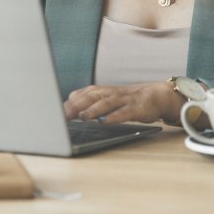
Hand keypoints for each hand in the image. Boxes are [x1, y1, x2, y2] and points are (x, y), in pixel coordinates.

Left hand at [64, 82, 184, 124]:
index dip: (70, 102)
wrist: (157, 95)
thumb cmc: (128, 99)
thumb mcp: (108, 98)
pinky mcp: (137, 108)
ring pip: (107, 103)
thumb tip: (67, 106)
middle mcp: (112, 93)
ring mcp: (125, 100)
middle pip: (92, 96)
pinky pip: (124, 112)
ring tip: (82, 117)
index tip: (56, 110)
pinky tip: (105, 122)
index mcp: (103, 90)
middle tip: (65, 115)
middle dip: (78, 105)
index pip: (83, 93)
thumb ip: (89, 100)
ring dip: (94, 110)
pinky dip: (114, 117)